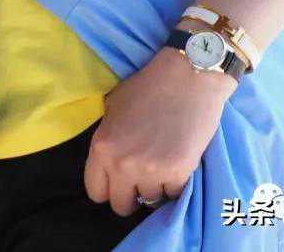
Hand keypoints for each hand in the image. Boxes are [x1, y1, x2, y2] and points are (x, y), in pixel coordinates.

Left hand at [83, 41, 234, 215]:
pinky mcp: (178, 174)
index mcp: (101, 146)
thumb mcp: (113, 107)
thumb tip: (108, 163)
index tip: (118, 179)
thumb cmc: (148, 86)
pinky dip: (175, 183)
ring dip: (155, 186)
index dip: (107, 186)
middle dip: (130, 193)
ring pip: (149, 200)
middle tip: (141, 175)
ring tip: (162, 161)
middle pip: (120, 205)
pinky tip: (177, 160)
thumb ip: (108, 138)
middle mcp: (122, 164)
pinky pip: (173, 195)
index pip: (95, 192)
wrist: (188, 76)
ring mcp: (150, 171)